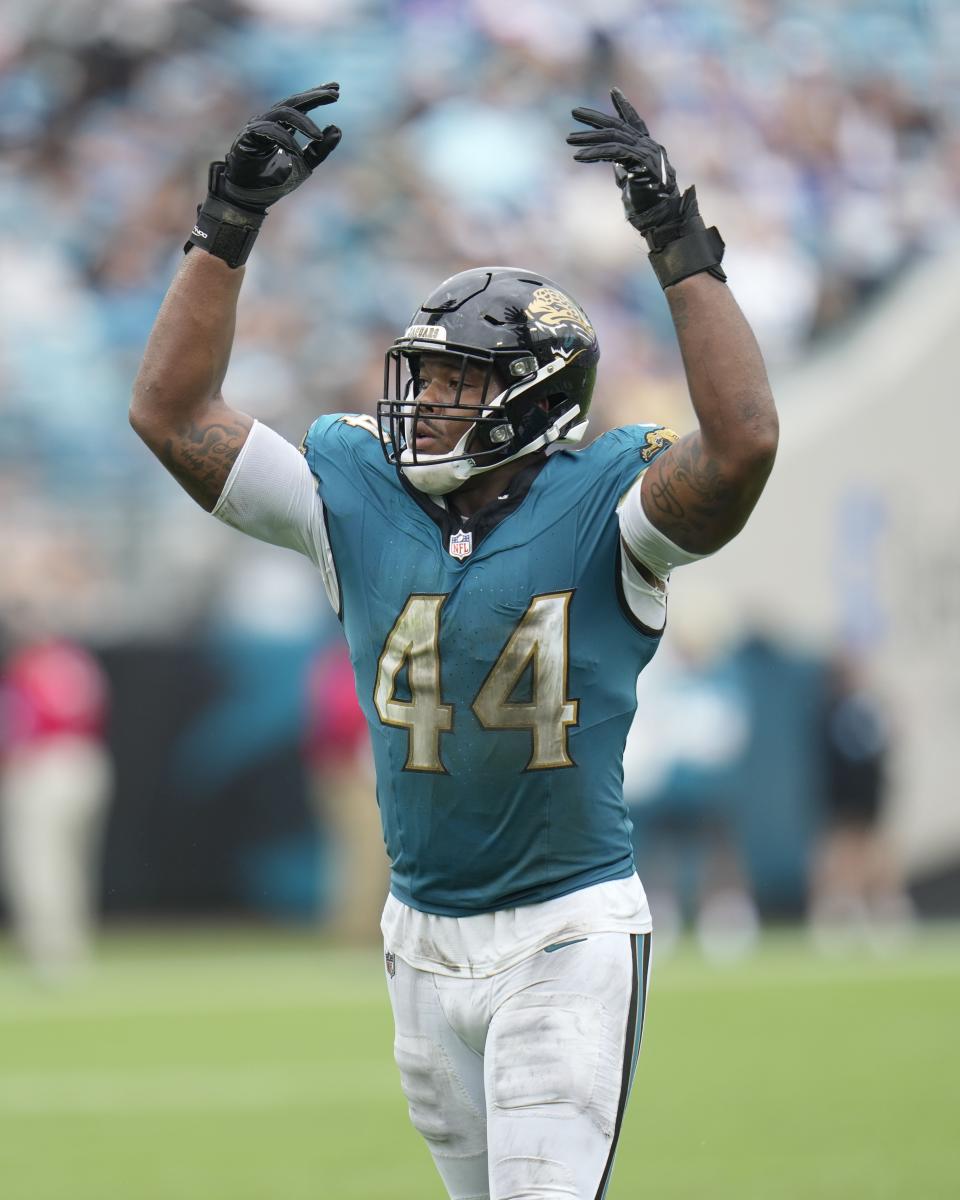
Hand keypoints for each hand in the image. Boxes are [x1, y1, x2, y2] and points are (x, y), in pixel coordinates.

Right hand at [217, 83, 341, 213]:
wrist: (250, 198)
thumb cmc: (274, 180)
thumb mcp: (304, 165)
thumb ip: (319, 150)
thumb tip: (337, 130)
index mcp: (281, 125)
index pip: (300, 105)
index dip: (317, 95)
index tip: (337, 89)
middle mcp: (268, 121)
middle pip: (292, 102)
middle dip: (313, 97)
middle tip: (334, 95)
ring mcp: (256, 127)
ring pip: (281, 113)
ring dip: (303, 122)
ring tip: (319, 136)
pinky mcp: (247, 138)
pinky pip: (268, 131)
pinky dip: (285, 139)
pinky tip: (297, 151)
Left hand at [567, 87, 725, 287]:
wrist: (663, 220)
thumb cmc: (648, 207)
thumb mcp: (631, 183)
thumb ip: (624, 168)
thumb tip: (615, 163)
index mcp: (648, 149)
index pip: (635, 122)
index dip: (624, 107)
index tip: (613, 91)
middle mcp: (649, 146)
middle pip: (618, 125)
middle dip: (595, 118)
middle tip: (574, 112)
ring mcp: (647, 152)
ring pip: (614, 136)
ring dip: (588, 138)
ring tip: (569, 139)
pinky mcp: (641, 162)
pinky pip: (614, 151)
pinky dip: (595, 153)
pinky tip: (578, 156)